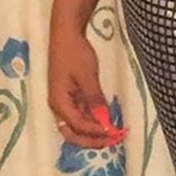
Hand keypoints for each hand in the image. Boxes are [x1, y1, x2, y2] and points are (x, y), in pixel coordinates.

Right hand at [47, 24, 126, 148]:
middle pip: (74, 134)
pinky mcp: (72, 98)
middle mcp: (59, 106)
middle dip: (94, 140)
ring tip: (116, 134)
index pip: (78, 126)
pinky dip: (95, 122)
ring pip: (79, 127)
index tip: (115, 132)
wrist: (67, 34)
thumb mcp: (88, 77)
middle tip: (115, 140)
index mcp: (59, 102)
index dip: (97, 132)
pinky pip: (82, 116)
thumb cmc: (75, 53)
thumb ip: (95, 101)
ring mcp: (65, 103)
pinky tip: (109, 122)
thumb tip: (104, 122)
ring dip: (96, 133)